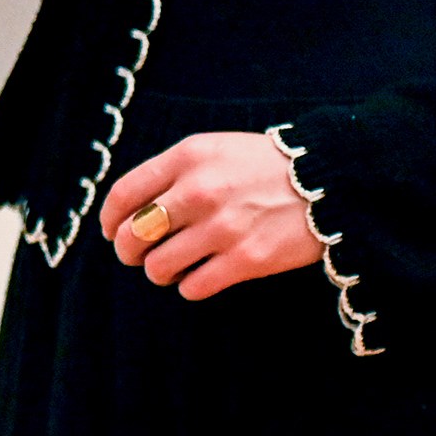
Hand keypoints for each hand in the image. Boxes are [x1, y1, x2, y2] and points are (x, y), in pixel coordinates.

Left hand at [97, 131, 323, 299]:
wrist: (326, 179)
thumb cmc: (262, 165)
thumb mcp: (212, 149)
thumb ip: (172, 173)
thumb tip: (132, 209)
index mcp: (186, 158)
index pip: (124, 194)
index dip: (109, 219)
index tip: (110, 231)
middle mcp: (198, 192)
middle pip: (134, 235)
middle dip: (128, 251)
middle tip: (137, 255)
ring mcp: (221, 228)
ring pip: (159, 266)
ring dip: (159, 271)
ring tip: (170, 267)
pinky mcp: (246, 261)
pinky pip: (194, 286)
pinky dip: (189, 286)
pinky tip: (198, 277)